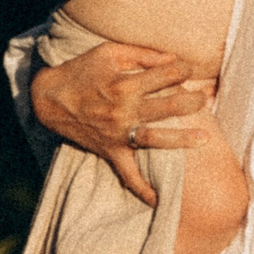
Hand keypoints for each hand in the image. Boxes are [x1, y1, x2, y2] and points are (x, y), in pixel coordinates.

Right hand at [30, 42, 213, 203]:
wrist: (48, 98)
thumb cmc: (81, 71)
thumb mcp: (109, 53)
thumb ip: (143, 54)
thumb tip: (174, 58)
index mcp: (124, 84)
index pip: (166, 75)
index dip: (183, 69)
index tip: (188, 69)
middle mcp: (123, 111)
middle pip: (168, 107)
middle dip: (192, 102)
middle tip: (203, 99)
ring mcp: (118, 134)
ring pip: (156, 139)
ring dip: (182, 140)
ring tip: (204, 138)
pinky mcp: (111, 151)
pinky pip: (128, 174)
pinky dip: (142, 190)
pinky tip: (159, 200)